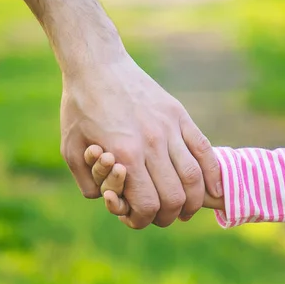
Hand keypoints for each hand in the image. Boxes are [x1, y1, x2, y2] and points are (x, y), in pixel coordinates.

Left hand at [60, 53, 222, 228]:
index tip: (139, 218)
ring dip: (193, 201)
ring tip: (186, 208)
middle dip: (168, 215)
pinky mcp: (179, 114)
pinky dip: (213, 173)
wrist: (97, 64)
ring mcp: (169, 127)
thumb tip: (108, 200)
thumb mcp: (70, 147)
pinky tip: (214, 188)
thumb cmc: (79, 106)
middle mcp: (151, 142)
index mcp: (124, 153)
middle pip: (174, 196)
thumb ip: (87, 181)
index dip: (143, 220)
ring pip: (194, 176)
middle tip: (162, 217)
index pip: (147, 204)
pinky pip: (204, 149)